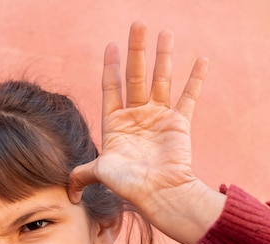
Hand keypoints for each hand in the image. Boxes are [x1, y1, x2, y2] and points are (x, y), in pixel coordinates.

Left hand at [70, 22, 222, 243]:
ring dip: (163, 57)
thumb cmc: (129, 184)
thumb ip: (82, 174)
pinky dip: (195, 79)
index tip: (110, 46)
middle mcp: (136, 118)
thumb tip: (69, 193)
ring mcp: (158, 119)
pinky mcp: (179, 123)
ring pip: (160, 80)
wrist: (159, 194)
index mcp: (116, 125)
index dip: (110, 68)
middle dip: (136, 51)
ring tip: (164, 32)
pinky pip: (188, 97)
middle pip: (135, 77)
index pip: (111, 89)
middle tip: (137, 23)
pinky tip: (200, 59)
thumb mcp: (99, 173)